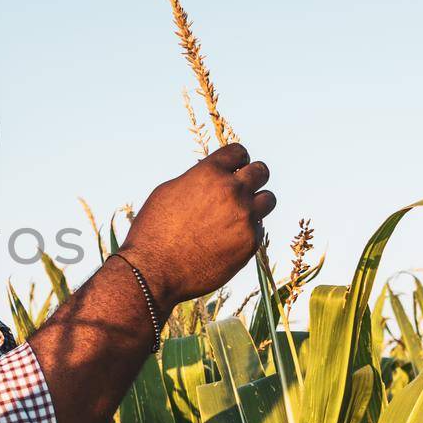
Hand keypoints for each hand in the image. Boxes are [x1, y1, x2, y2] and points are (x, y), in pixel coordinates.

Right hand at [118, 143, 274, 305]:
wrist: (154, 270)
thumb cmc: (154, 231)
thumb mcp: (169, 192)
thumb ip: (197, 180)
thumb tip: (212, 178)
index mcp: (209, 173)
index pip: (238, 152)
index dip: (237, 160)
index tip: (235, 169)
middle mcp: (231, 190)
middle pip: (261, 171)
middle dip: (253, 177)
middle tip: (243, 189)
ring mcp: (244, 217)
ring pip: (268, 199)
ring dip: (256, 204)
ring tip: (239, 215)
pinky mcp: (250, 242)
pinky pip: (258, 230)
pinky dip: (247, 232)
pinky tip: (226, 241)